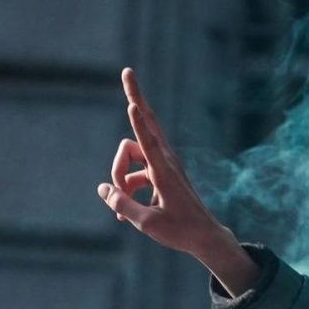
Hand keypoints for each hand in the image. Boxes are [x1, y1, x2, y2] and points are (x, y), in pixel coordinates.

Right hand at [97, 69, 257, 293]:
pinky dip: (127, 187)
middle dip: (134, 98)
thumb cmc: (180, 231)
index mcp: (164, 171)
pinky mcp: (161, 173)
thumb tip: (103, 189)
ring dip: (120, 176)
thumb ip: (121, 205)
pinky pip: (136, 171)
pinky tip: (124, 212)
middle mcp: (165, 160)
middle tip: (127, 71)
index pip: (147, 141)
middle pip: (144, 123)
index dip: (137, 123)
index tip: (132, 105)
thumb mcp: (147, 224)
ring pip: (131, 155)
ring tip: (120, 208)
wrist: (205, 237)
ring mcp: (163, 164)